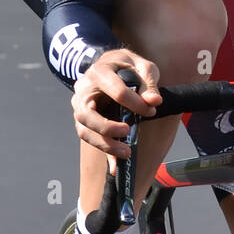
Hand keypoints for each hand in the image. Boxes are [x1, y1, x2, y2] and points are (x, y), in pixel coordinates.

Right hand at [71, 47, 161, 162]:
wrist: (111, 66)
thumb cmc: (128, 66)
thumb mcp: (143, 67)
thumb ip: (149, 83)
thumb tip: (154, 102)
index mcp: (99, 72)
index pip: (116, 91)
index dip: (136, 104)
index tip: (152, 110)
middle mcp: (83, 90)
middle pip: (86, 115)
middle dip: (107, 128)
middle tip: (128, 133)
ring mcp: (80, 106)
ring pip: (84, 130)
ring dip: (104, 144)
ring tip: (126, 152)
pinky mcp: (85, 120)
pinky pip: (90, 138)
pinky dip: (104, 152)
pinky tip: (116, 167)